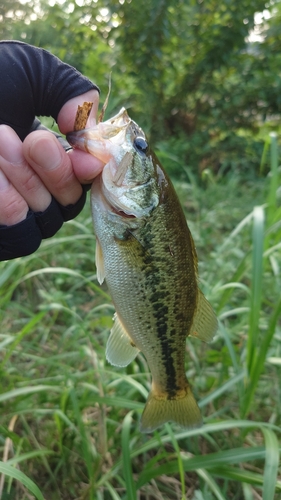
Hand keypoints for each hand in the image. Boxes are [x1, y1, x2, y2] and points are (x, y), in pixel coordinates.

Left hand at [0, 89, 103, 225]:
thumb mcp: (30, 72)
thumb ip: (72, 92)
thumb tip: (90, 133)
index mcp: (48, 158)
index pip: (83, 182)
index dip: (88, 171)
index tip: (82, 153)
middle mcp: (33, 189)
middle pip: (67, 205)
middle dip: (53, 170)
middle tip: (29, 138)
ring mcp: (11, 213)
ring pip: (42, 222)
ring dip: (25, 182)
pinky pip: (18, 237)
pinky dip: (7, 206)